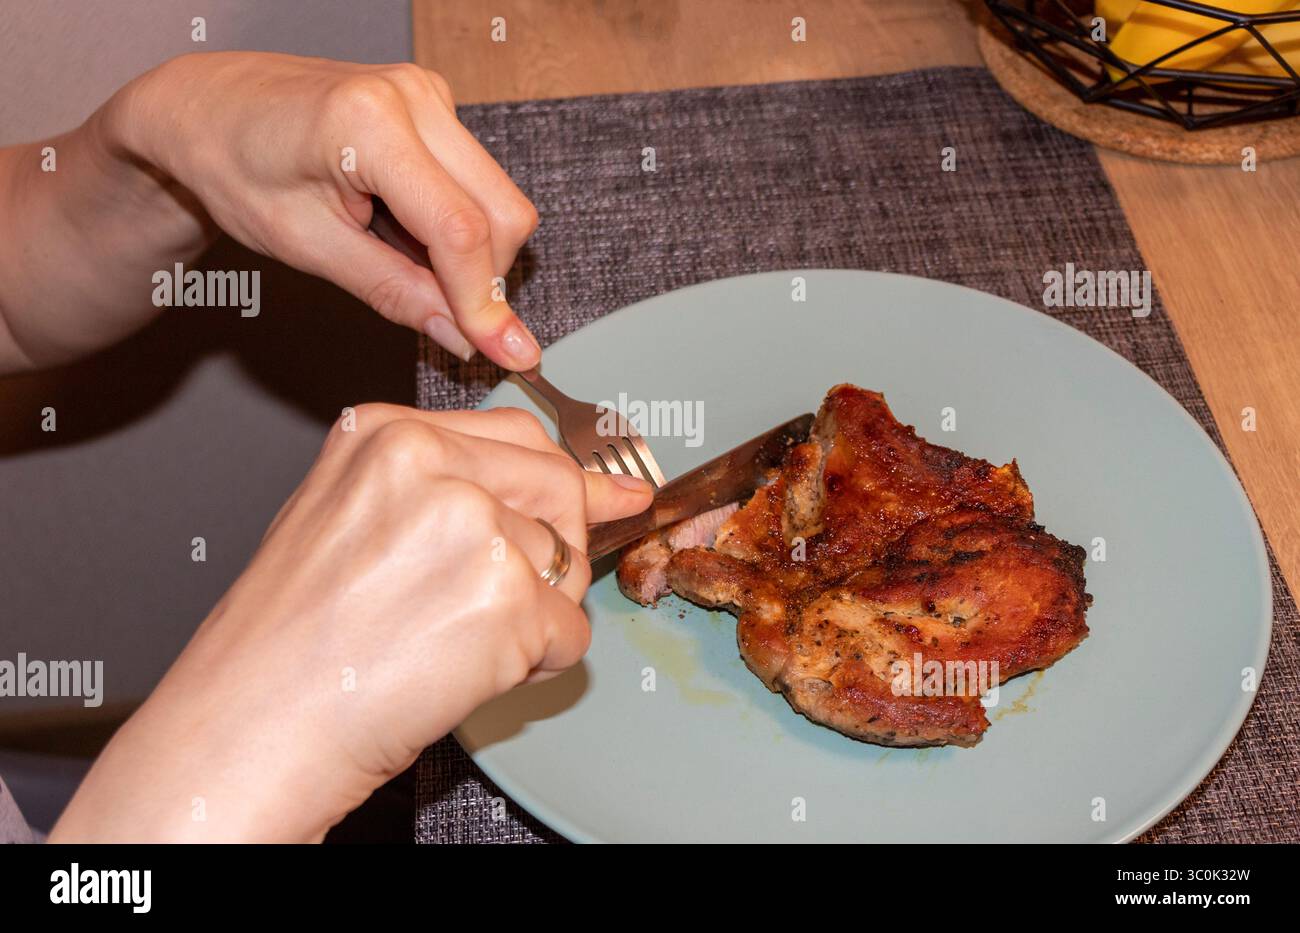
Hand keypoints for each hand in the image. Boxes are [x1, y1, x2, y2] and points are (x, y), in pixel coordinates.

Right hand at [50, 406, 651, 841]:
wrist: (251, 726)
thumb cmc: (286, 643)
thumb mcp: (349, 522)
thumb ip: (460, 490)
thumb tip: (607, 490)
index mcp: (385, 434)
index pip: (517, 436)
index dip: (555, 482)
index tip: (601, 498)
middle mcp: (430, 464)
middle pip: (558, 487)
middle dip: (557, 547)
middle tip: (510, 598)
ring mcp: (472, 526)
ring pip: (566, 565)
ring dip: (535, 615)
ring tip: (453, 644)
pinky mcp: (506, 598)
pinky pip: (570, 632)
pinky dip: (536, 664)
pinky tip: (465, 673)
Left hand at [112, 52, 540, 366]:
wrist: (209, 108)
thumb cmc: (236, 168)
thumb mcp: (306, 248)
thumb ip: (394, 292)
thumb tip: (463, 338)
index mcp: (368, 125)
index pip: (459, 229)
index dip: (484, 301)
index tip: (506, 354)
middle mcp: (413, 96)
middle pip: (502, 212)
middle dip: (484, 278)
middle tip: (440, 315)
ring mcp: (429, 94)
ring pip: (499, 199)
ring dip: (469, 252)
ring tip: (396, 254)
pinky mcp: (436, 104)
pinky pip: (478, 182)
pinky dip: (456, 225)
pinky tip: (401, 228)